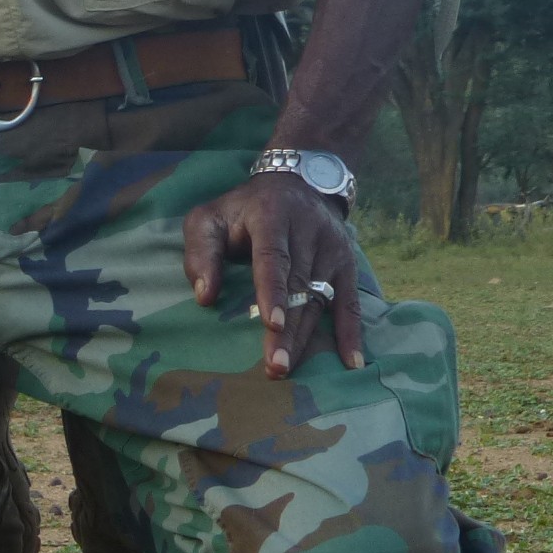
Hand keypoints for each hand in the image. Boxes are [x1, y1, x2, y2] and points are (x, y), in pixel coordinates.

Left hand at [182, 174, 364, 377]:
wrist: (297, 184)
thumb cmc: (242, 210)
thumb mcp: (209, 217)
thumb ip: (201, 252)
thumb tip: (204, 296)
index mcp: (272, 216)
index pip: (274, 257)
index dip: (273, 291)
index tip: (272, 323)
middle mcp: (308, 232)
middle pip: (298, 286)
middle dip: (287, 330)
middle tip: (274, 367)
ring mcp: (332, 250)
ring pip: (320, 300)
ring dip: (307, 338)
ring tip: (287, 368)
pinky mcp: (347, 265)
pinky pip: (351, 302)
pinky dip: (351, 333)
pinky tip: (350, 363)